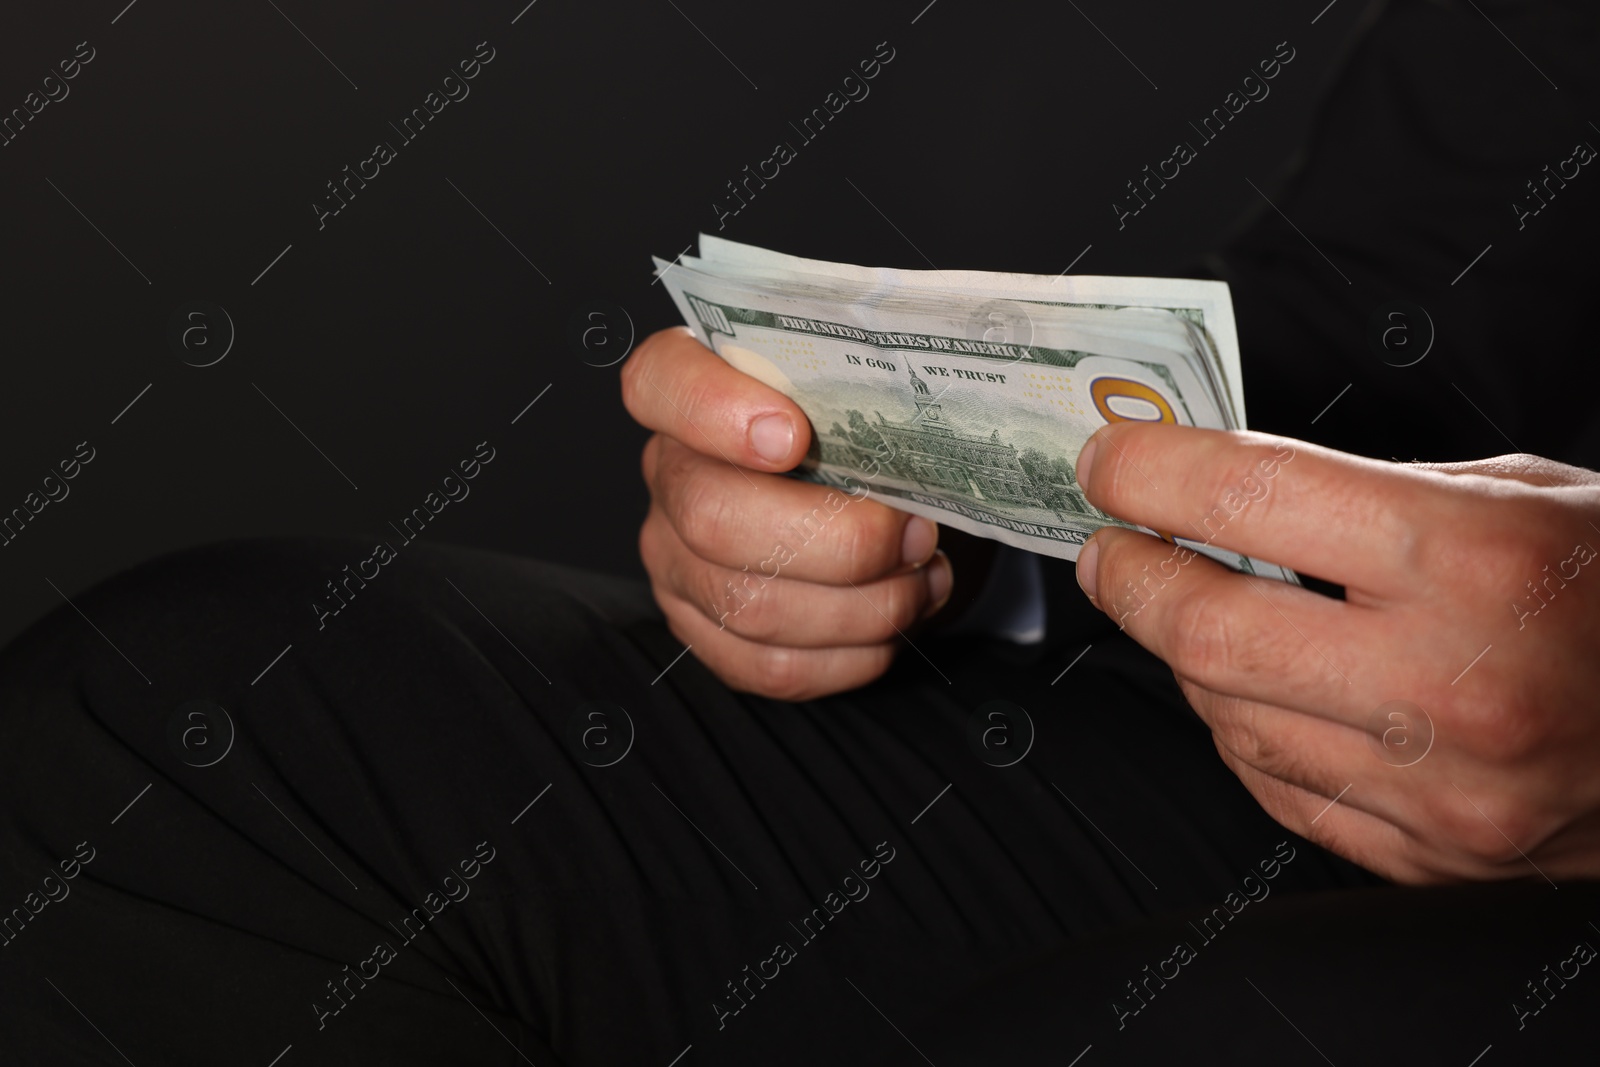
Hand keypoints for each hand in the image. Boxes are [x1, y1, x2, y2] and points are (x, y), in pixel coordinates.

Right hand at [620, 327, 954, 699]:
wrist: (890, 504)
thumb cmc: (878, 434)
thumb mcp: (878, 386)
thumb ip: (878, 380)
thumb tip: (927, 421)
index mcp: (694, 385)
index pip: (660, 383)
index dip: (714, 410)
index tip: (793, 436)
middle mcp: (672, 472)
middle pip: (712, 516)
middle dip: (841, 539)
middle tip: (915, 534)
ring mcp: (677, 558)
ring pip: (750, 605)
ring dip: (865, 606)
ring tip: (922, 578)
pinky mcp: (708, 630)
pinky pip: (771, 665)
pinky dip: (852, 654)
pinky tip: (894, 620)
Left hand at [1073, 423, 1599, 882]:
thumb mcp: (1526, 497)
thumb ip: (1373, 495)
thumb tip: (1228, 493)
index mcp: (1474, 559)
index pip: (1248, 494)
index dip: (1148, 470)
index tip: (1111, 460)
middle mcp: (1450, 682)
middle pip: (1205, 625)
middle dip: (1130, 574)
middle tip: (1113, 543)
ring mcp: (1438, 787)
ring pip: (1225, 714)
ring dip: (1183, 654)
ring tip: (1194, 606)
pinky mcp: (1428, 852)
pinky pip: (1275, 786)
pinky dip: (1241, 728)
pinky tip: (1258, 688)